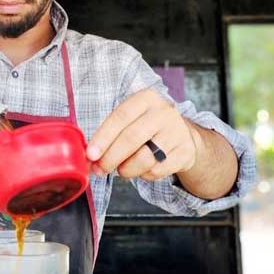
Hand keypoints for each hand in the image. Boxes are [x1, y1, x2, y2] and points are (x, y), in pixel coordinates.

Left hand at [86, 88, 200, 181]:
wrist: (181, 134)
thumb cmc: (146, 126)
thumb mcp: (130, 119)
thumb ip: (109, 133)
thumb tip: (89, 156)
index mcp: (146, 98)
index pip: (120, 117)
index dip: (103, 138)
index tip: (90, 154)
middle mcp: (163, 112)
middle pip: (131, 138)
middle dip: (110, 157)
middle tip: (98, 169)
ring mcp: (177, 132)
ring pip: (145, 158)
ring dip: (126, 169)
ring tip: (120, 169)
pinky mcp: (185, 152)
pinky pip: (157, 171)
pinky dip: (143, 175)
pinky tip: (141, 169)